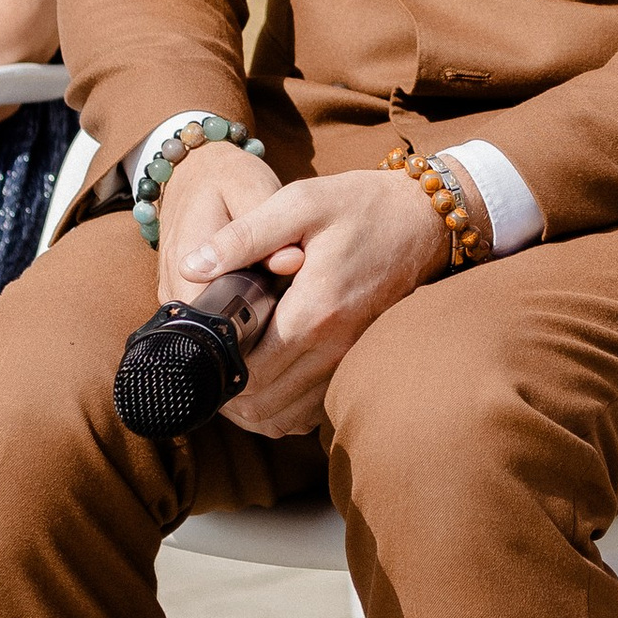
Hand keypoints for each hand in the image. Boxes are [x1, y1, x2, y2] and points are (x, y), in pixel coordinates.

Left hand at [154, 144, 452, 440]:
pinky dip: (285, 408)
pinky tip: (268, 381)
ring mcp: (349, 358)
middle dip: (227, 394)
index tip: (197, 350)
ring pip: (288, 416)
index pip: (250, 373)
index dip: (215, 373)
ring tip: (229, 377)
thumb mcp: (300, 202)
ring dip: (253, 407)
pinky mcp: (357, 359)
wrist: (426, 218)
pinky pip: (314, 409)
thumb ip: (243, 236)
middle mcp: (334, 345)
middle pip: (265, 403)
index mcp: (313, 310)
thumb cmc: (363, 204)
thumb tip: (192, 265)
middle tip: (206, 364)